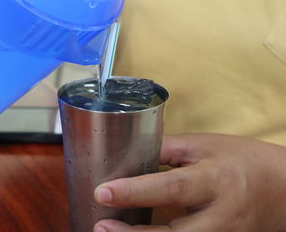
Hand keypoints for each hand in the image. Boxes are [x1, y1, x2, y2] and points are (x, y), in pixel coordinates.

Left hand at [93, 133, 285, 231]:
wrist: (283, 190)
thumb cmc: (241, 161)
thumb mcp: (204, 146)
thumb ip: (166, 149)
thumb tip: (127, 155)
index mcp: (215, 181)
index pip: (171, 188)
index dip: (135, 191)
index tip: (103, 192)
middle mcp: (220, 217)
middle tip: (100, 226)